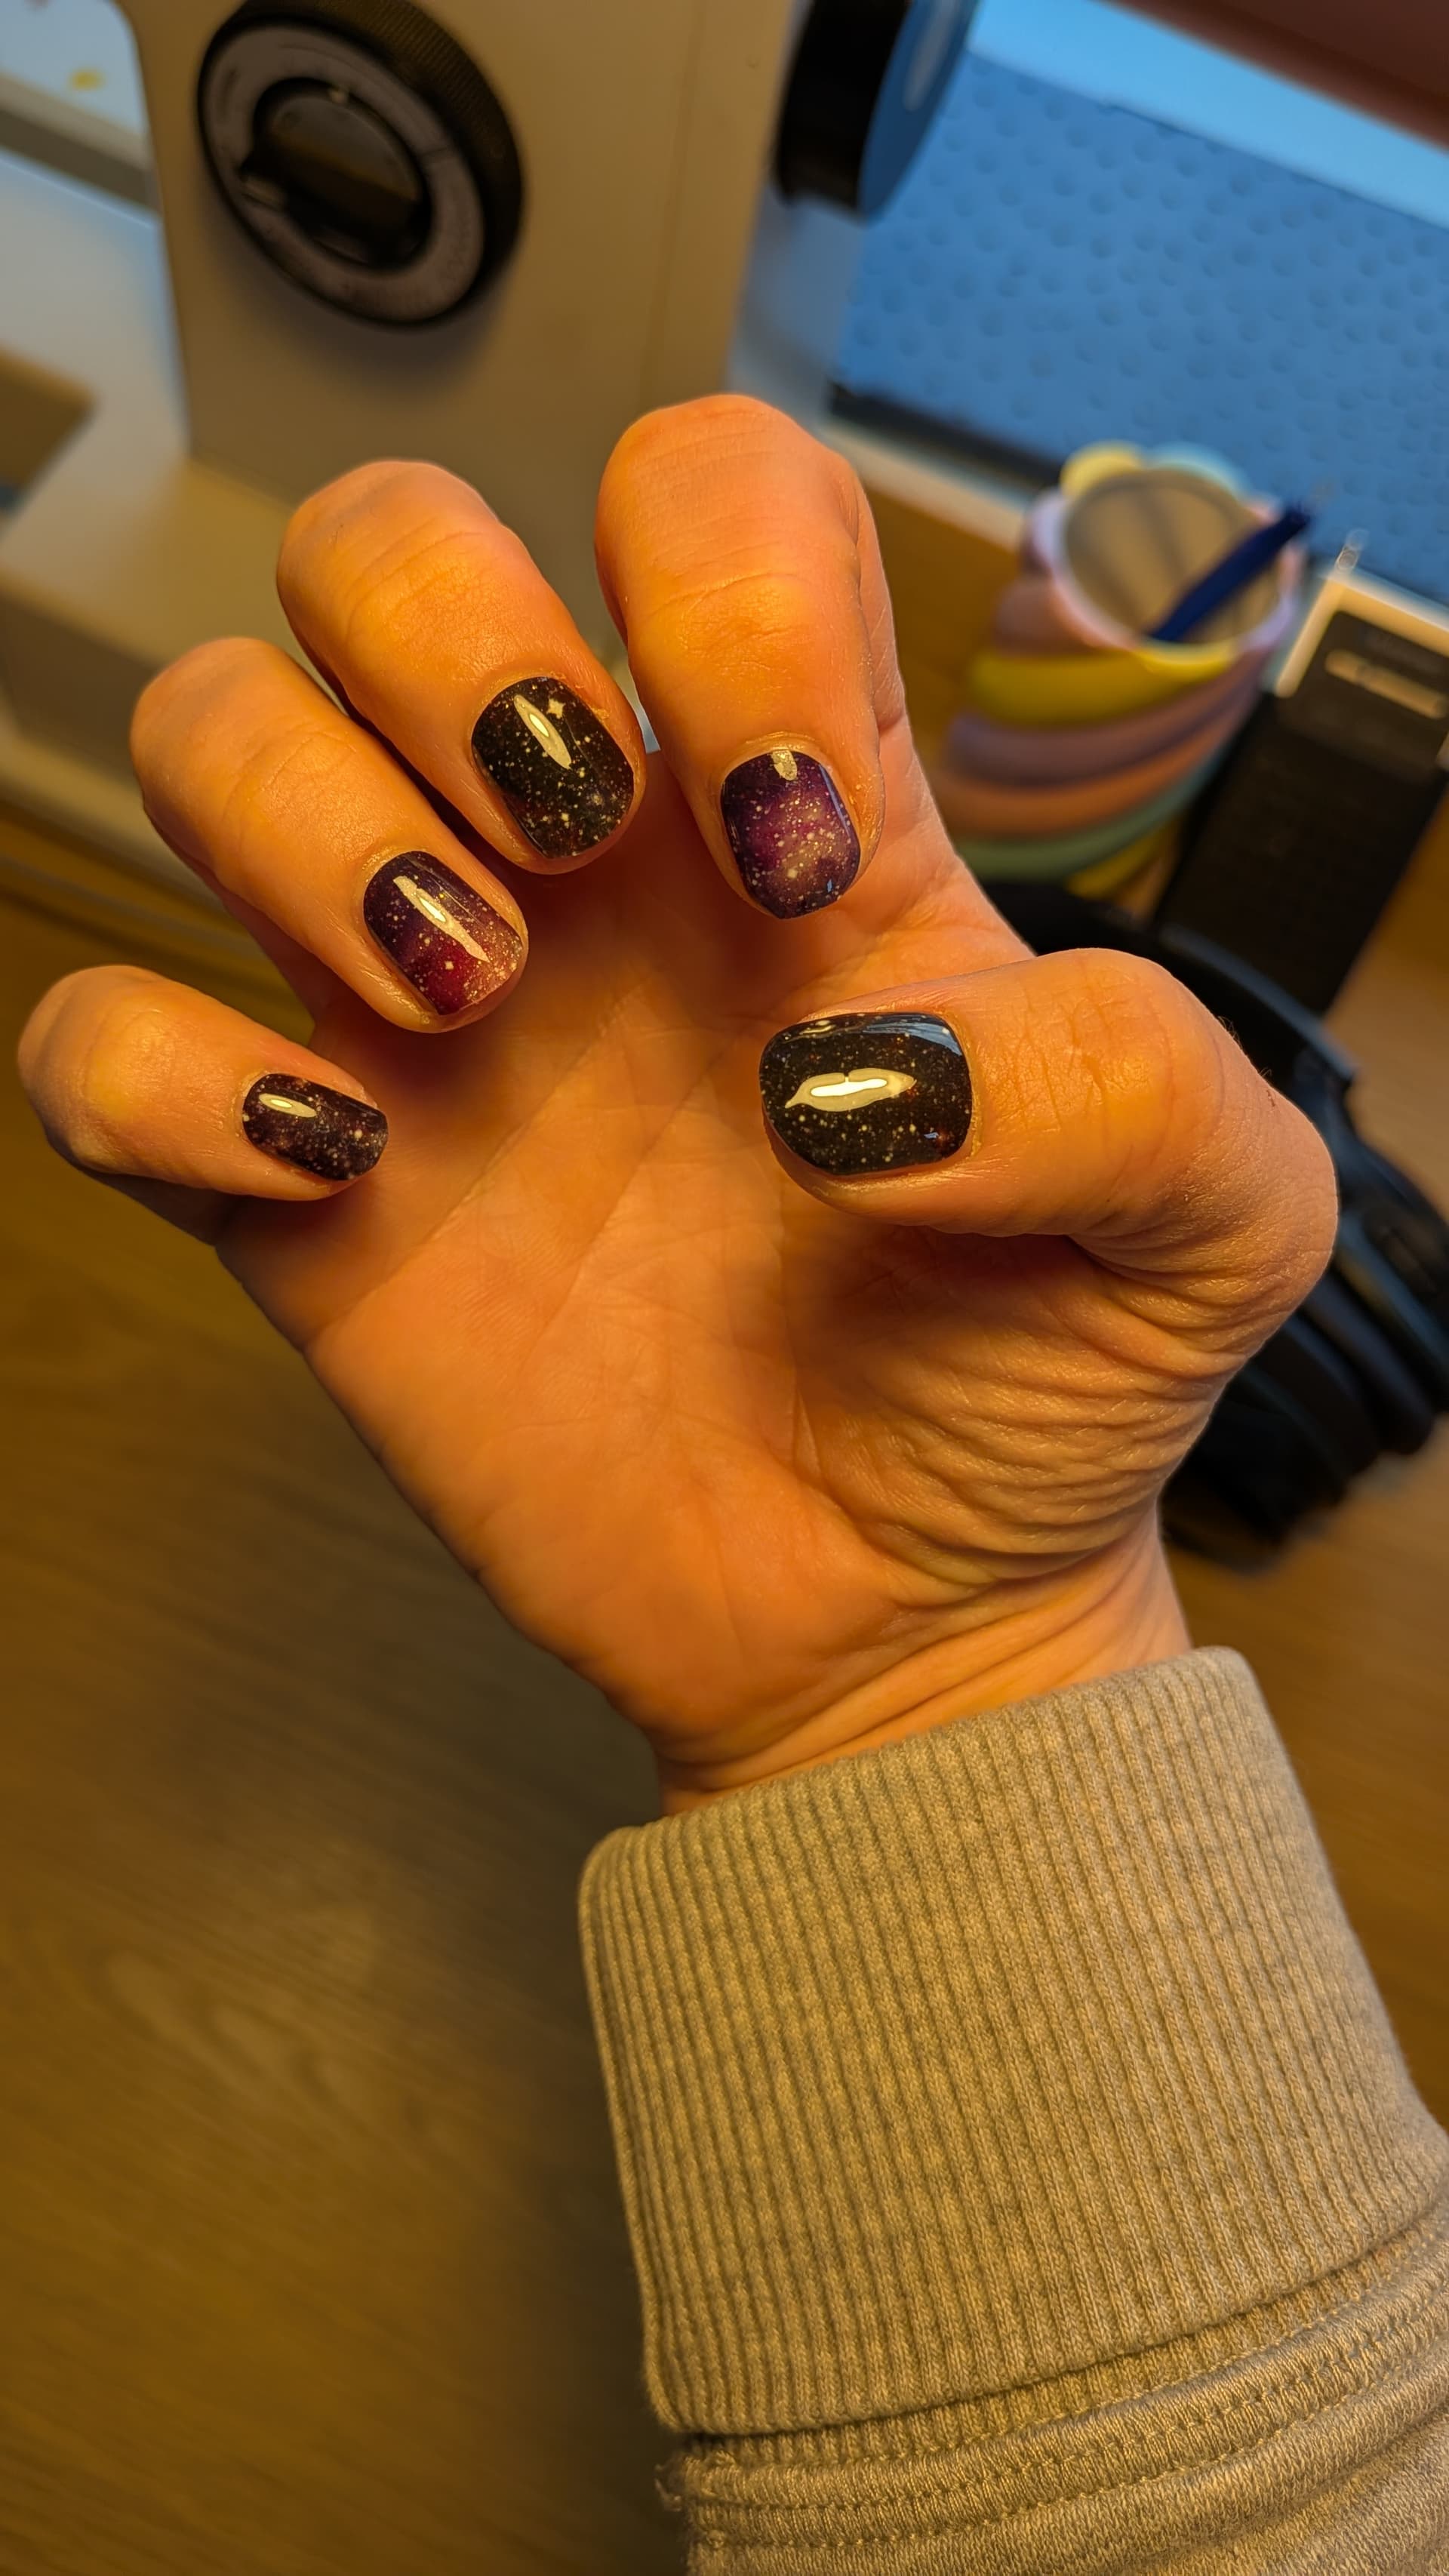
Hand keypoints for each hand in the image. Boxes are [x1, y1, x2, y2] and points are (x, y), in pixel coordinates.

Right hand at [18, 399, 1334, 1808]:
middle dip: (441, 636)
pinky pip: (103, 1046)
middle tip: (569, 852)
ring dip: (298, 818)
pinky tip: (337, 1169)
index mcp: (792, 809)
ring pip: (212, 730)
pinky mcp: (305, 1188)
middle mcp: (580, 869)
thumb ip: (1132, 1087)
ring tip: (464, 1002)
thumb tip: (854, 1076)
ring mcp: (419, 1013)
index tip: (790, 848)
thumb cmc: (1037, 1382)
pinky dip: (162, 1078)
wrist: (898, 1609)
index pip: (704, 495)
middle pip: (383, 543)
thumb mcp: (1209, 1226)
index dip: (720, 593)